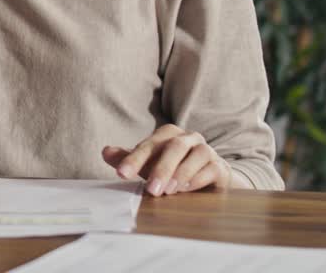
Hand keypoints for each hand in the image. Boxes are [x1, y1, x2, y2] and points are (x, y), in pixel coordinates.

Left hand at [103, 124, 232, 196]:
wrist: (208, 180)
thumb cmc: (173, 169)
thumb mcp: (148, 166)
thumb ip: (128, 159)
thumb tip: (105, 151)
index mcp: (168, 134)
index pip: (148, 145)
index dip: (134, 159)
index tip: (121, 174)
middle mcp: (188, 138)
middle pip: (174, 147)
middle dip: (160, 168)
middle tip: (150, 189)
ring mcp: (206, 150)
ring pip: (196, 155)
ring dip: (181, 173)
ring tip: (168, 191)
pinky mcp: (219, 166)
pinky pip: (211, 168)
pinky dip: (197, 179)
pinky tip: (186, 189)